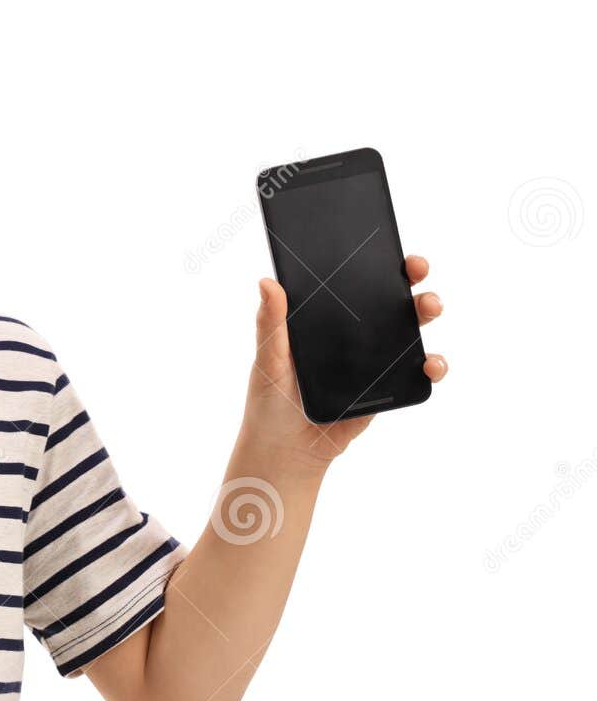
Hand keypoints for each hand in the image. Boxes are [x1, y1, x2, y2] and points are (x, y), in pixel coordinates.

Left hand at [243, 253, 448, 471]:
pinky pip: (417, 371)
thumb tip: (267, 281)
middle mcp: (352, 334)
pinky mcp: (387, 387)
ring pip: (409, 329)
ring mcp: (374, 360)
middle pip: (388, 300)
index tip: (388, 248)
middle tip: (416, 271)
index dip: (374, 263)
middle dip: (410, 280)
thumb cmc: (270, 402)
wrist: (288, 452)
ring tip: (428, 307)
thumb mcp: (269, 360)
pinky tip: (430, 363)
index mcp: (324, 319)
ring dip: (425, 311)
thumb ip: (271, 324)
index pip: (352, 282)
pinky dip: (432, 364)